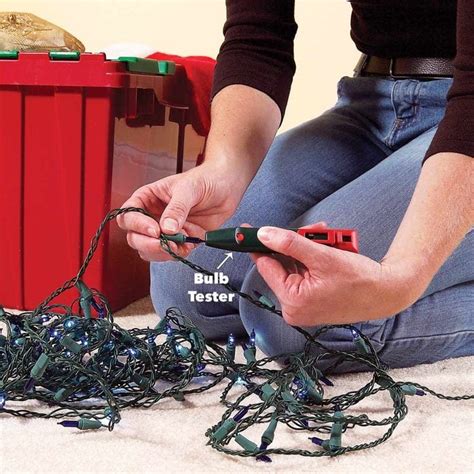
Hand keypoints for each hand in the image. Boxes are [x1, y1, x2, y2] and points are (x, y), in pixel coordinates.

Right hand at [117, 162, 246, 260]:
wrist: (227, 187)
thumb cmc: (205, 179)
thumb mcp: (189, 189)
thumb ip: (177, 208)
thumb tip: (167, 228)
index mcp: (147, 198)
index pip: (128, 216)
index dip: (138, 225)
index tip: (155, 230)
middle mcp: (151, 216)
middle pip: (134, 238)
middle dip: (149, 244)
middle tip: (167, 243)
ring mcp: (164, 231)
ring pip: (149, 251)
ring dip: (164, 252)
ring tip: (182, 242)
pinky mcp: (179, 241)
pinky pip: (170, 255)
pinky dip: (179, 253)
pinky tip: (191, 243)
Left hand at [251, 225, 419, 325]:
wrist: (388, 293)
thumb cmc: (360, 279)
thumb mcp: (321, 256)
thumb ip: (290, 244)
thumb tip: (264, 234)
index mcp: (292, 301)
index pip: (266, 266)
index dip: (258, 245)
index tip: (247, 231)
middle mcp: (294, 308)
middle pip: (282, 266)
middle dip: (294, 245)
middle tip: (311, 231)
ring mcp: (303, 307)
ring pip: (294, 268)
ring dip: (306, 250)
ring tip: (326, 238)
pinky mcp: (312, 302)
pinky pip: (304, 275)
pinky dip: (312, 261)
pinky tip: (327, 249)